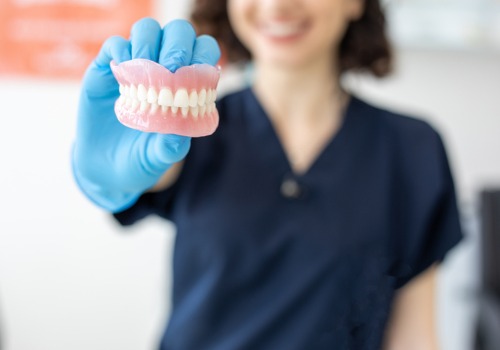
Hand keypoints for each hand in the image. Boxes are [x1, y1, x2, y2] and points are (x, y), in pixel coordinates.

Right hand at [72, 18, 220, 211]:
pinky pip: (115, 45)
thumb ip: (169, 149)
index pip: (203, 53)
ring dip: (149, 43)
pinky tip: (122, 74)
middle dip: (178, 44)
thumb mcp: (157, 160)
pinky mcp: (107, 70)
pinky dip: (121, 51)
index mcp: (186, 87)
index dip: (203, 55)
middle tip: (171, 67)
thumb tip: (180, 136)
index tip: (194, 73)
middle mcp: (163, 71)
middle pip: (178, 33)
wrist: (103, 170)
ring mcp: (135, 68)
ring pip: (147, 30)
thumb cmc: (139, 162)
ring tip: (145, 71)